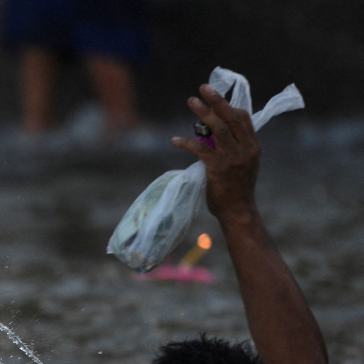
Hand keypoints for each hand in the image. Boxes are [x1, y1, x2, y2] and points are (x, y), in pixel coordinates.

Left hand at [171, 84, 260, 224]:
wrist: (237, 212)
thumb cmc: (236, 189)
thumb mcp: (242, 164)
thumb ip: (233, 148)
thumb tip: (213, 133)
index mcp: (253, 147)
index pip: (243, 118)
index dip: (229, 105)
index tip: (215, 95)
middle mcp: (246, 149)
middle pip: (230, 117)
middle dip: (216, 100)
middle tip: (202, 88)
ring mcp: (233, 158)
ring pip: (217, 129)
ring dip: (202, 113)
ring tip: (191, 102)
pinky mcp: (219, 168)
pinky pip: (200, 149)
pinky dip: (186, 142)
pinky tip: (175, 140)